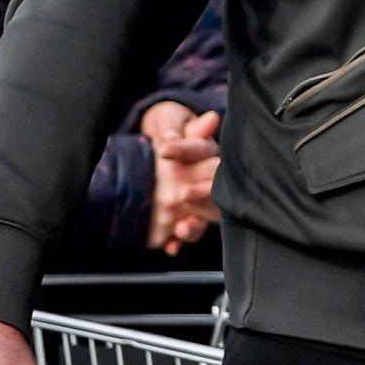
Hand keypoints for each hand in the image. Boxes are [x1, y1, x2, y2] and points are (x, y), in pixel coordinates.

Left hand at [144, 108, 219, 254]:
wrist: (151, 150)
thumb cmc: (166, 128)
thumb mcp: (169, 118)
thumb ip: (180, 124)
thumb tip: (208, 119)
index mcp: (206, 151)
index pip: (201, 150)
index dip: (184, 150)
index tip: (165, 149)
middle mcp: (206, 178)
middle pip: (214, 188)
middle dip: (201, 192)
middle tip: (184, 193)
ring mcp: (198, 201)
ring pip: (207, 215)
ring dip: (196, 224)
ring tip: (182, 227)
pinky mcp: (186, 218)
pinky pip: (188, 233)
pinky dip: (179, 242)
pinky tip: (171, 247)